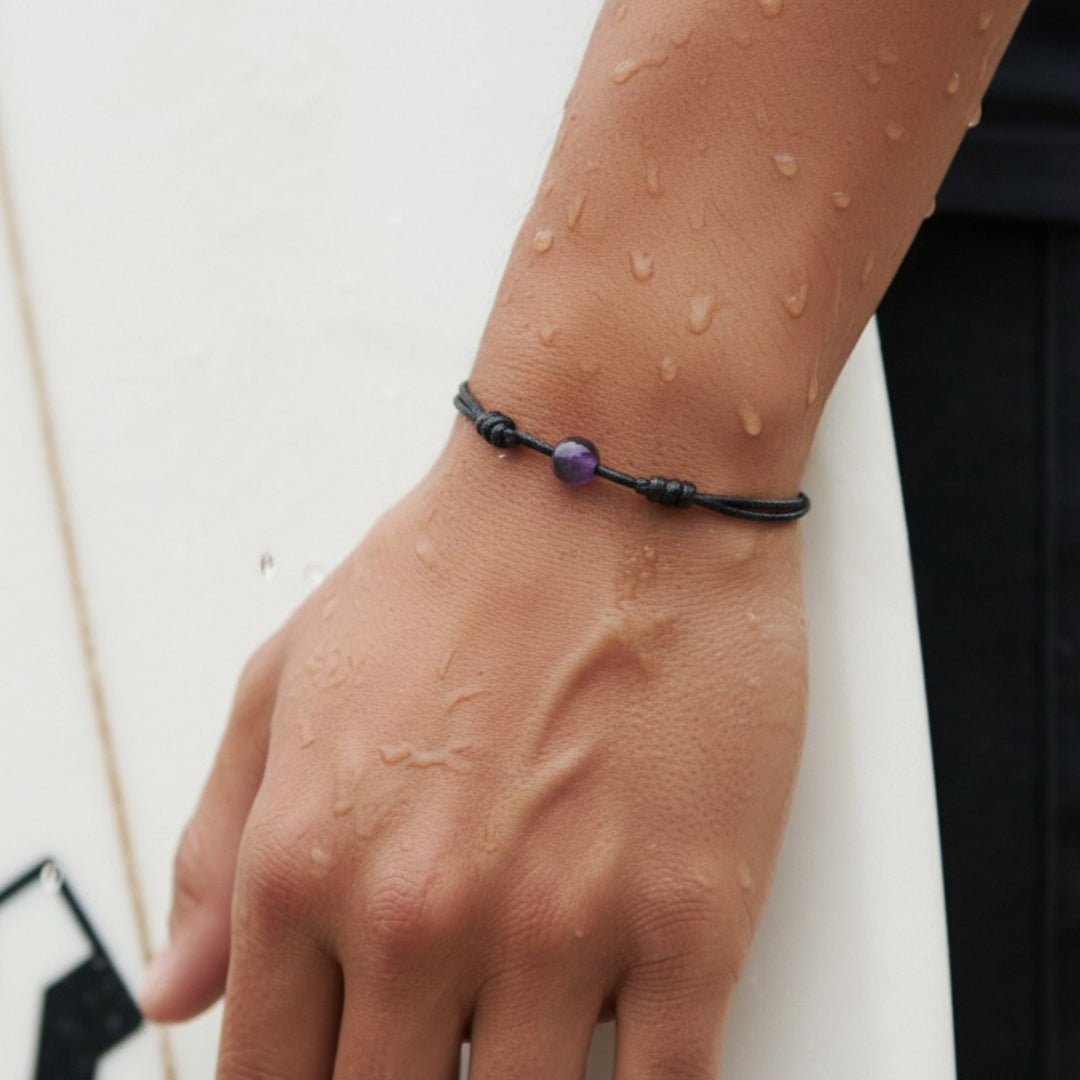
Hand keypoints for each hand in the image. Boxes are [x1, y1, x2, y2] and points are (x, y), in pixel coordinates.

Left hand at [140, 422, 807, 1077]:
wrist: (611, 482)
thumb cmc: (459, 563)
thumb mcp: (287, 679)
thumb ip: (217, 845)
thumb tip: (176, 984)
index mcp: (307, 862)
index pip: (267, 1077)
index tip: (336, 1067)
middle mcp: (421, 913)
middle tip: (437, 1041)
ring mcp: (562, 928)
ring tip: (526, 1029)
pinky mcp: (692, 919)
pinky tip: (625, 1061)